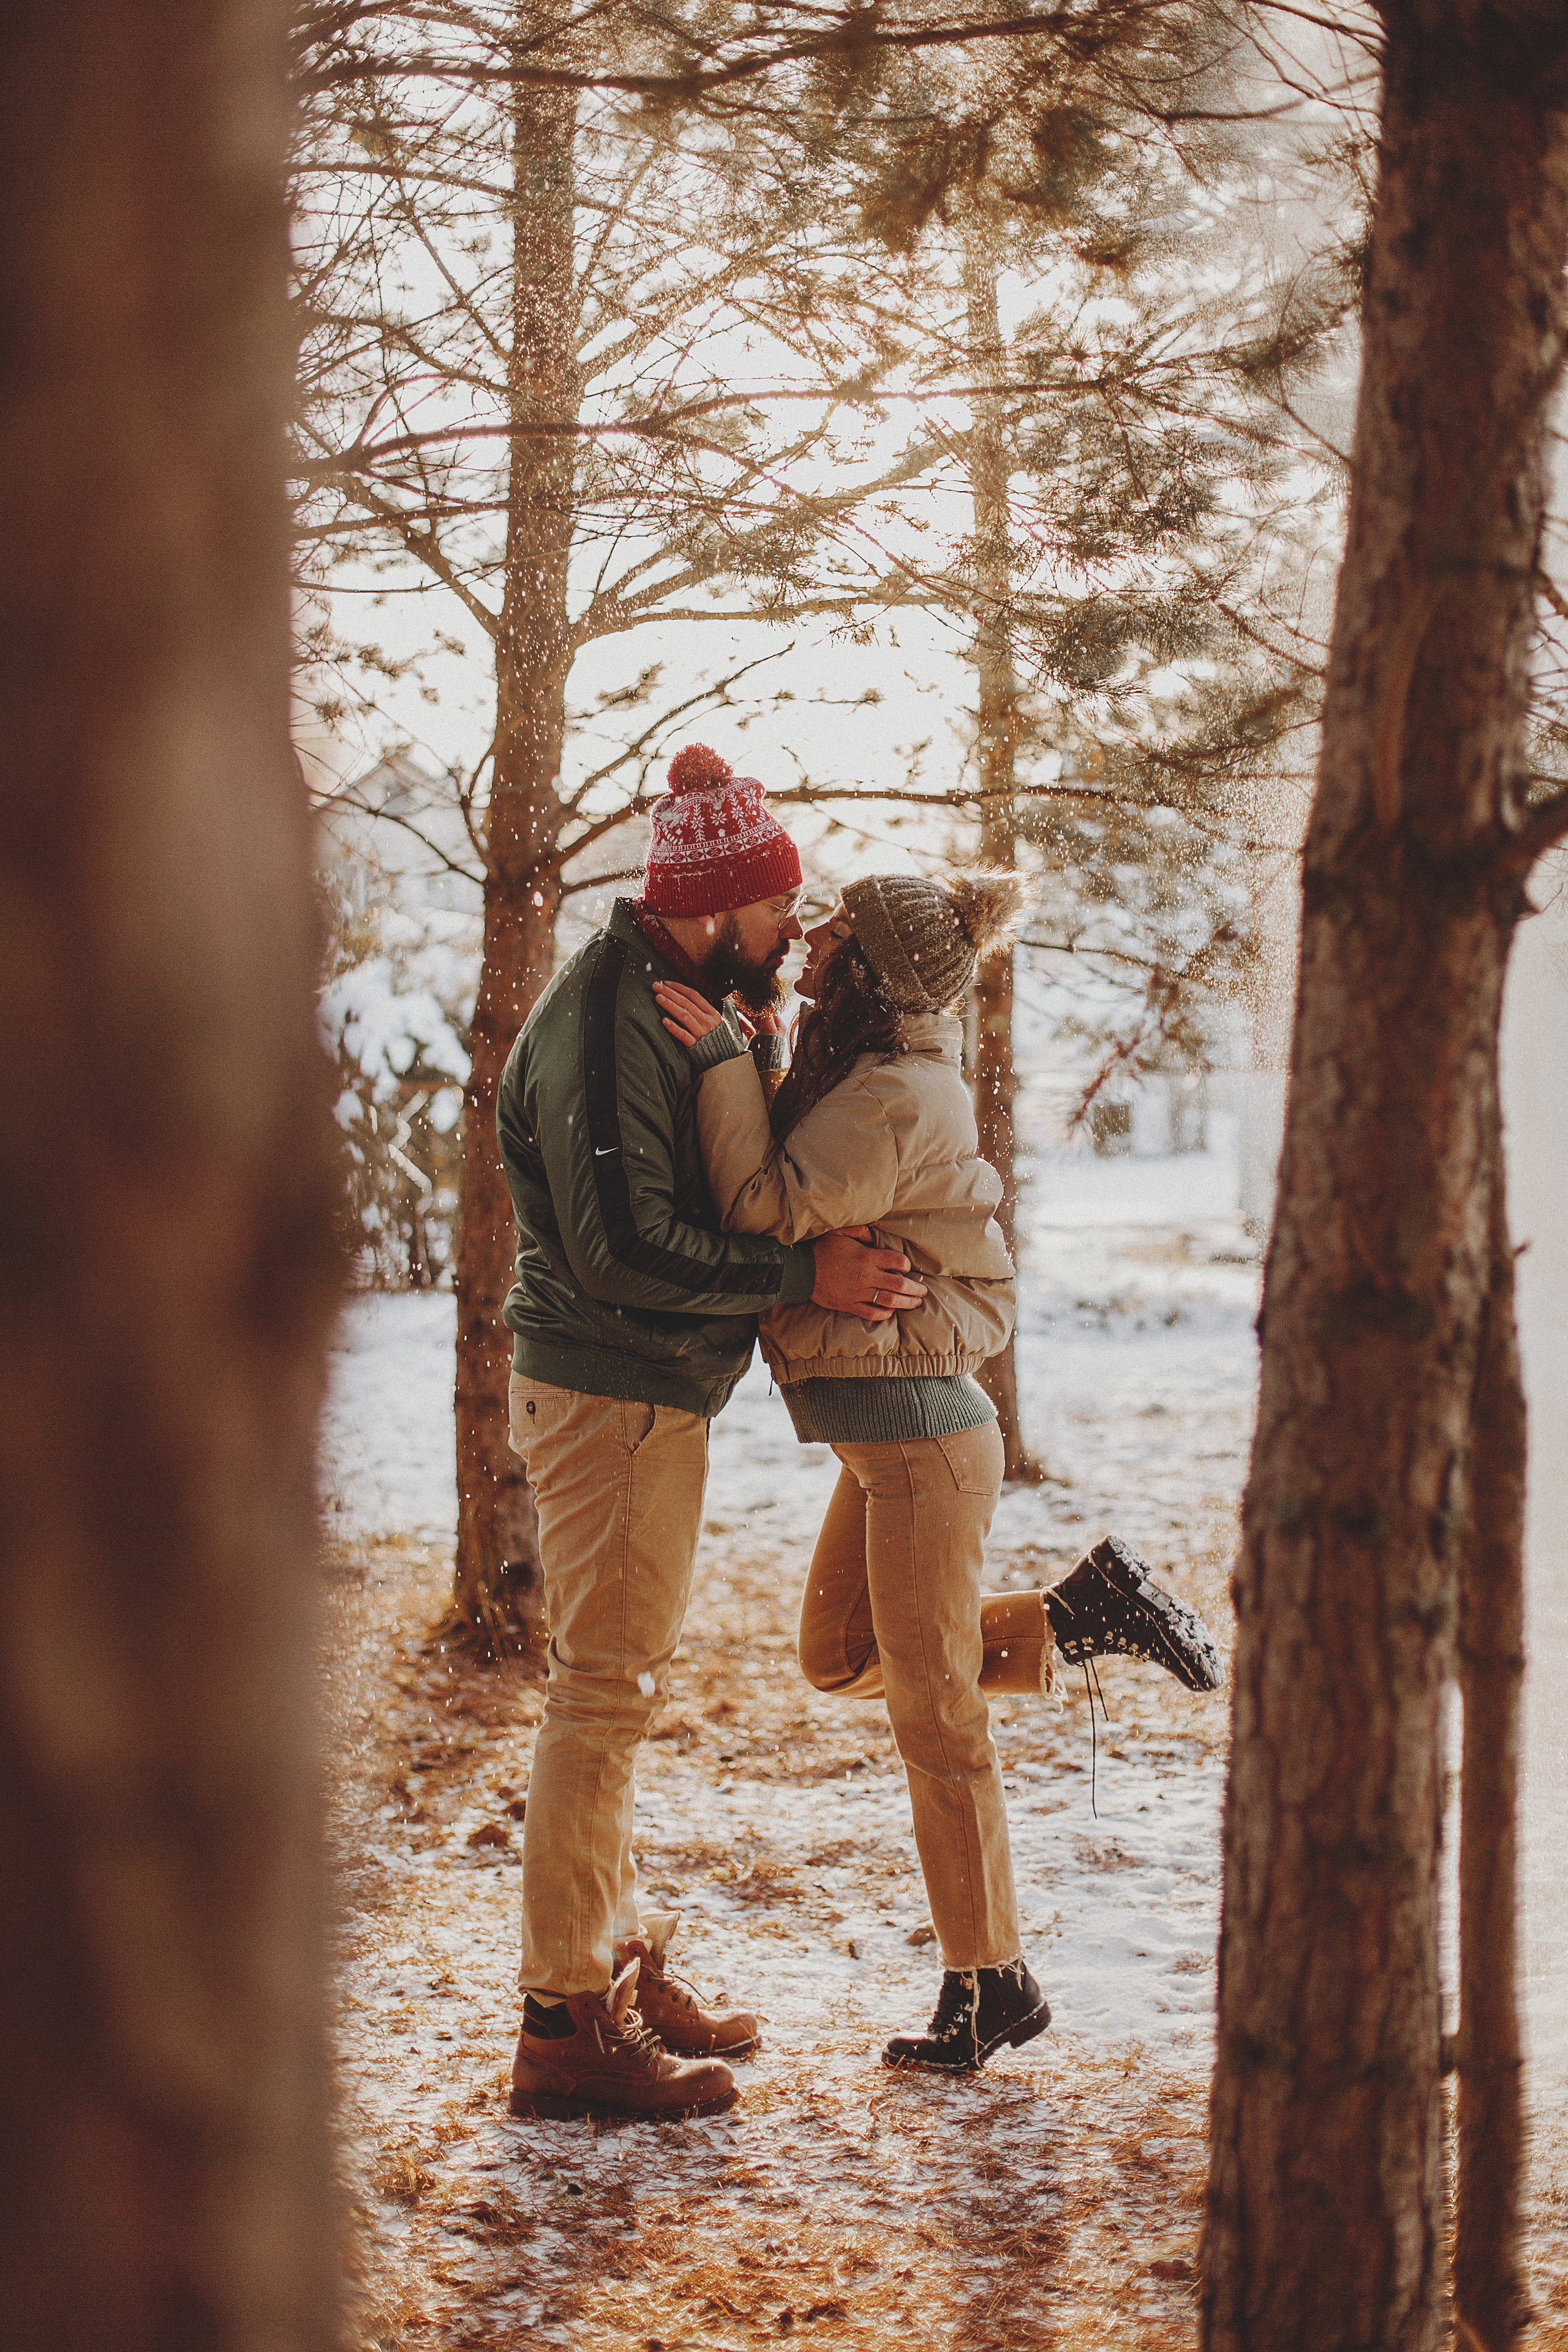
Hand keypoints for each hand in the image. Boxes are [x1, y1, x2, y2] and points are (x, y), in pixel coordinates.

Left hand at [652, 979, 721, 1048]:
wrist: (724, 1058)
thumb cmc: (716, 1039)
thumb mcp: (714, 1022)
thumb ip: (703, 1011)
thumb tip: (686, 997)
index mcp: (712, 1013)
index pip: (694, 996)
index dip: (679, 988)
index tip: (666, 983)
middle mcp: (708, 1021)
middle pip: (687, 1003)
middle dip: (670, 993)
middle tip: (656, 986)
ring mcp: (702, 1033)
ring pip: (684, 1016)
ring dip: (670, 1005)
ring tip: (658, 998)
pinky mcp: (696, 1045)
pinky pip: (683, 1035)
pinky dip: (674, 1028)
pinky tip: (664, 1021)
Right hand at [810, 1227, 926, 1322]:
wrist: (800, 1269)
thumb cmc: (821, 1248)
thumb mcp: (840, 1231)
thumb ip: (861, 1231)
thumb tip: (874, 1236)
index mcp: (866, 1256)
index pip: (897, 1261)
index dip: (906, 1264)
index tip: (908, 1267)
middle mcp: (866, 1276)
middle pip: (899, 1284)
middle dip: (915, 1288)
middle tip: (923, 1290)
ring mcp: (858, 1292)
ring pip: (889, 1301)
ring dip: (906, 1302)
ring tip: (915, 1302)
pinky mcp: (849, 1305)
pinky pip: (871, 1313)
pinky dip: (884, 1314)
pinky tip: (891, 1312)